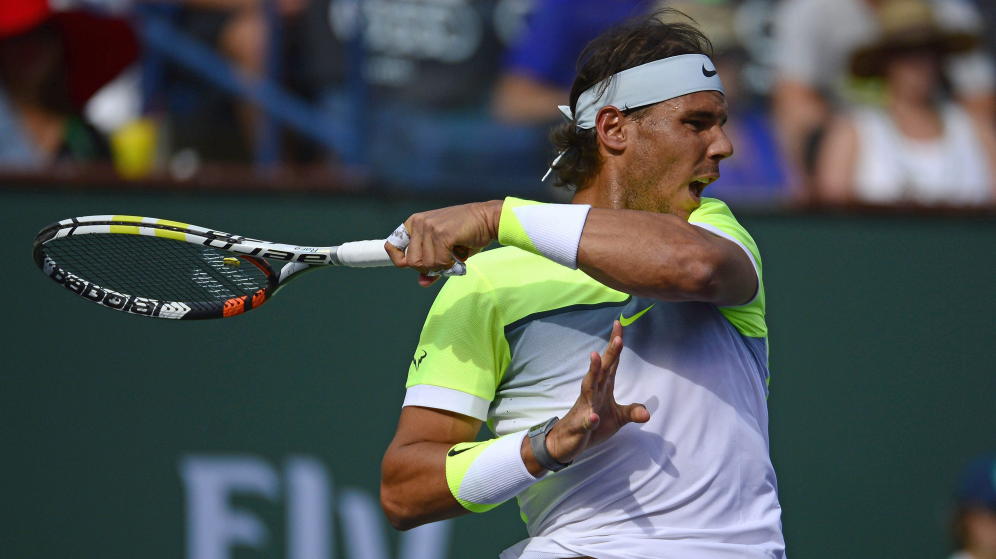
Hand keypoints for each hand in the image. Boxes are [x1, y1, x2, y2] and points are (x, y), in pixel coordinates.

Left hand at [385, 201, 501, 286]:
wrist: (488, 219)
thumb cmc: (466, 234)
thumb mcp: (445, 250)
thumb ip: (432, 265)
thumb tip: (422, 282)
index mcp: (414, 223)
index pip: (392, 245)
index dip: (399, 260)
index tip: (411, 266)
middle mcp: (419, 223)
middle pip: (412, 262)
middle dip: (429, 268)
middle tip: (444, 261)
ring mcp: (429, 227)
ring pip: (426, 264)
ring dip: (442, 266)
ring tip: (454, 255)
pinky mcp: (441, 233)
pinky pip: (439, 261)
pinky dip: (450, 264)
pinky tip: (459, 255)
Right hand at [545, 321, 650, 463]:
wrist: (567, 442)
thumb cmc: (592, 424)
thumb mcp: (617, 419)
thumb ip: (632, 412)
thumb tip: (647, 413)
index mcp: (603, 388)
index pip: (611, 363)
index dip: (616, 345)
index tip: (619, 324)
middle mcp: (593, 392)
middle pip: (602, 370)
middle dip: (610, 354)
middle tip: (618, 338)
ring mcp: (586, 407)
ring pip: (589, 387)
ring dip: (593, 372)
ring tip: (596, 357)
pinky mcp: (581, 425)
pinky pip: (586, 421)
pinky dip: (590, 419)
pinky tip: (594, 417)